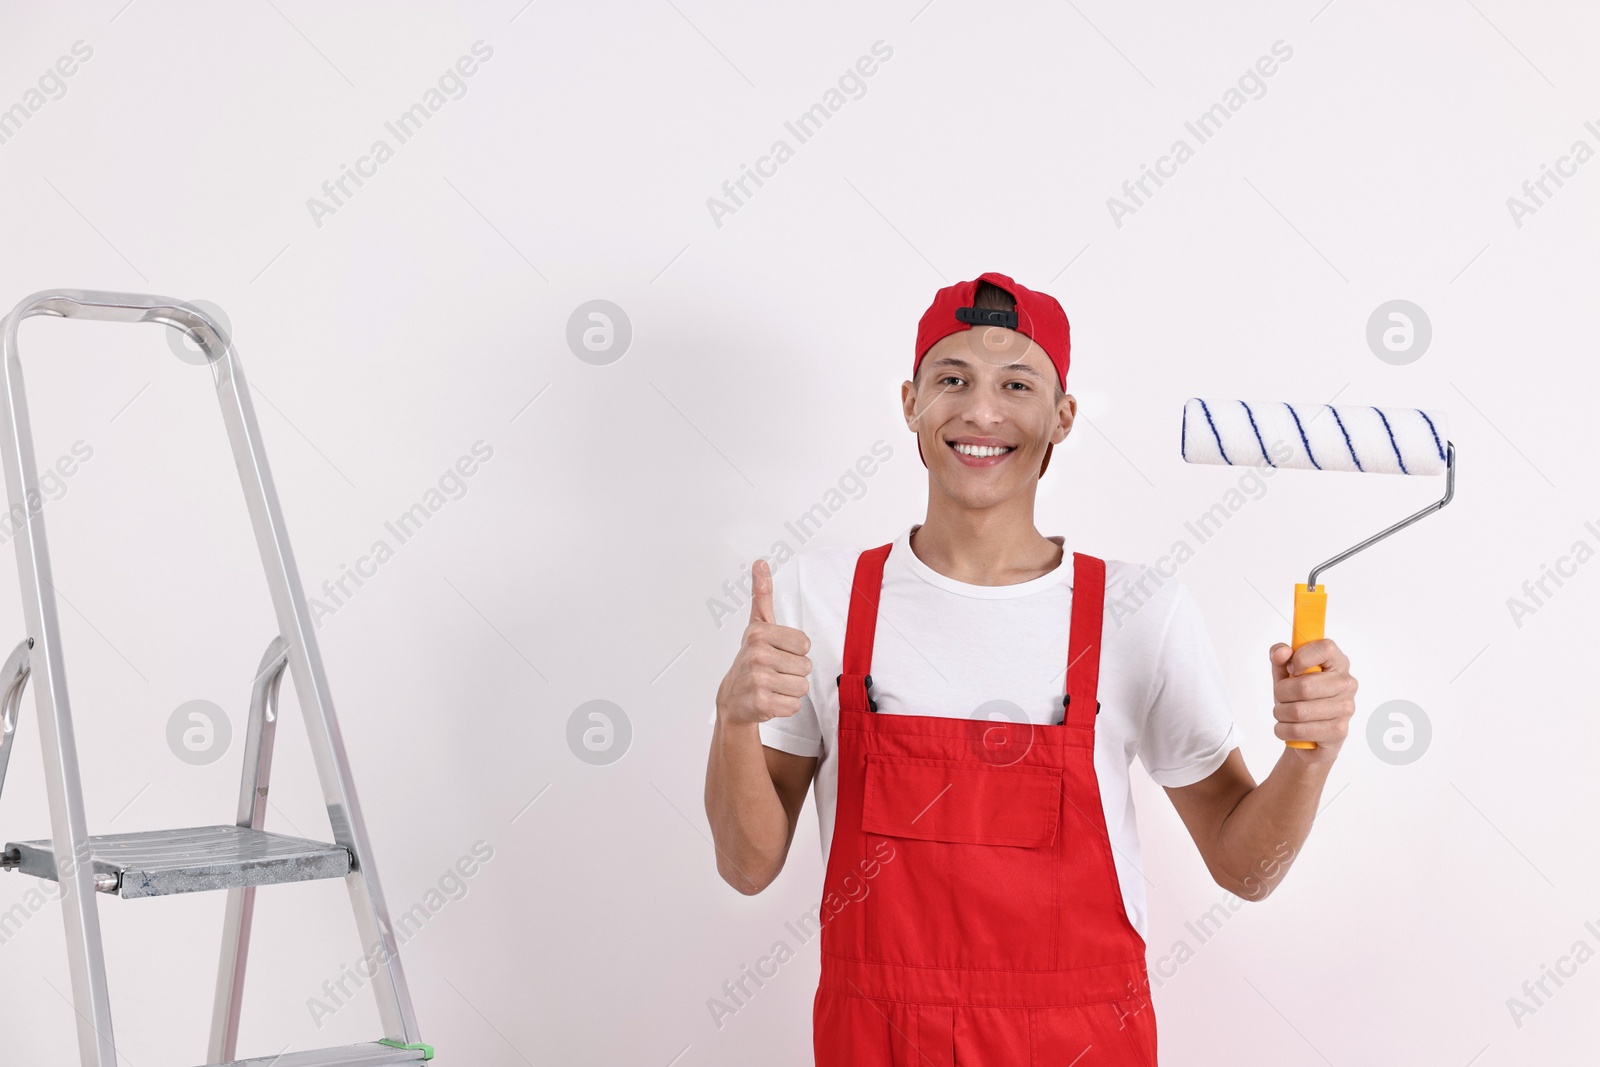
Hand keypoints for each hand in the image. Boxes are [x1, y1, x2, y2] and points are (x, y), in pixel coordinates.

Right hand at [715, 560, 813, 726]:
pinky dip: (785, 706)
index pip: (805, 644)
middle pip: (806, 667)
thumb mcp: (757, 625)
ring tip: (773, 685)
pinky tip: (770, 699)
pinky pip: (794, 705)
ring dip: (790, 690)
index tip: (777, 652)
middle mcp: (757, 654)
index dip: (795, 651)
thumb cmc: (751, 659)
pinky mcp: (761, 703)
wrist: (732, 698)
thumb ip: (761, 594)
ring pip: (802, 687)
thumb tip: (760, 562)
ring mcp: (758, 680)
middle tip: (774, 671)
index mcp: (759, 633)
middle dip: (794, 672)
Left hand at [1268, 639, 1356, 762]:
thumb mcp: (1285, 673)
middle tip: (1281, 696)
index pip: (1325, 648)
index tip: (1291, 669)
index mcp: (1338, 662)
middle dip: (1281, 693)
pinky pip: (1299, 731)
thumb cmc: (1298, 698)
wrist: (1308, 735)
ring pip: (1298, 711)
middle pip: (1304, 686)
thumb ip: (1279, 656)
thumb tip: (1282, 652)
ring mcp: (1346, 708)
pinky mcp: (1339, 731)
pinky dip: (1284, 730)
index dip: (1301, 658)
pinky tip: (1288, 727)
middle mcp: (1347, 683)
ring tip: (1283, 713)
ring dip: (1280, 713)